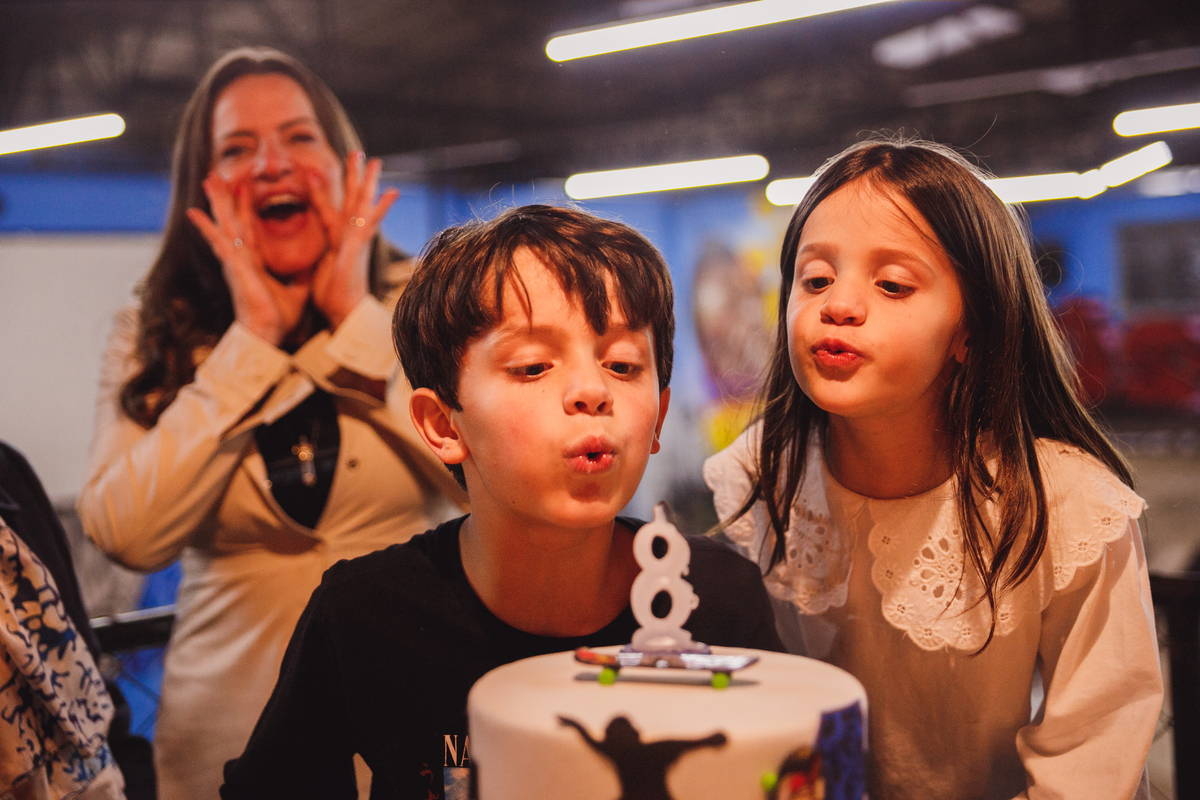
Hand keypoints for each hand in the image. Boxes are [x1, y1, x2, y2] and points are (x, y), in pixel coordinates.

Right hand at [186, 174, 311, 346]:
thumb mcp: (296, 293)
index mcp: (255, 263)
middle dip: (226, 198)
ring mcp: (235, 262)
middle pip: (233, 221)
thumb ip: (301, 278)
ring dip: (217, 202)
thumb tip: (311, 269)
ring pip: (225, 224)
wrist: (267, 335)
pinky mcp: (234, 267)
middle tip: (216, 176)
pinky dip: (207, 228)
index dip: (246, 209)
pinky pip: (219, 243)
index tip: (244, 188)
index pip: (250, 229)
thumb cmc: (277, 320)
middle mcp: (242, 258)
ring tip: (208, 180)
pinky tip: (193, 212)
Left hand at [308, 152, 399, 329]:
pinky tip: (393, 192)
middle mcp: (350, 237)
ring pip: (362, 204)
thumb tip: (306, 262)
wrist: (344, 312)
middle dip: (354, 176)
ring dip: (367, 182)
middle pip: (352, 199)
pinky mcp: (361, 246)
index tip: (317, 174)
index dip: (322, 193)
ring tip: (373, 160)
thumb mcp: (316, 272)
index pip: (328, 211)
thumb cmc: (331, 299)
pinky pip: (370, 221)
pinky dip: (381, 207)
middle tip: (358, 153)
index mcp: (337, 241)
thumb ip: (314, 261)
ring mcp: (358, 240)